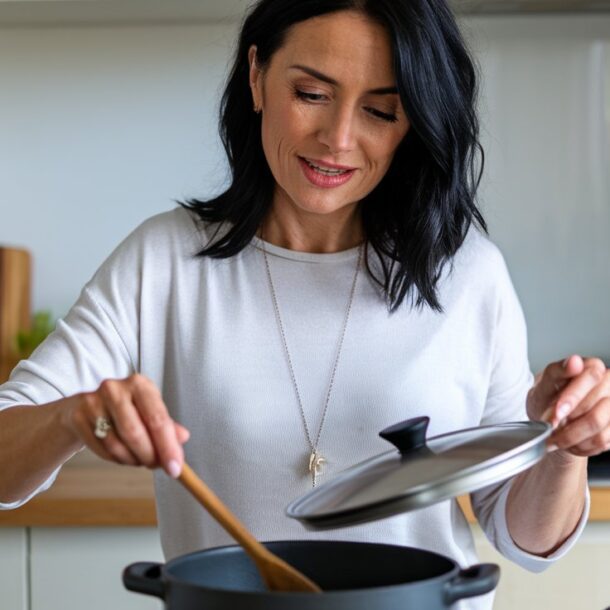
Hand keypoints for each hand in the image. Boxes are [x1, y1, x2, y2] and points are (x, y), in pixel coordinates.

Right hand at [60, 374, 189, 476]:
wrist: (83, 407)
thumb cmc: (126, 410)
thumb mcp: (149, 412)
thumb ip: (167, 425)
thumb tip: (183, 437)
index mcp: (139, 384)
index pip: (157, 418)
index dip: (168, 446)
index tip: (175, 469)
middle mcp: (115, 388)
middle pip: (135, 433)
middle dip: (149, 456)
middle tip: (155, 466)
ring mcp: (93, 402)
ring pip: (117, 445)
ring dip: (132, 459)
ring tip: (138, 459)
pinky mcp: (78, 417)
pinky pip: (101, 449)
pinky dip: (116, 459)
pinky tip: (121, 455)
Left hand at [527, 355, 609, 456]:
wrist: (551, 416)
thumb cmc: (547, 396)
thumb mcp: (544, 383)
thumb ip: (556, 372)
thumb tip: (574, 362)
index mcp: (593, 367)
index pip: (591, 378)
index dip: (572, 398)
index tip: (556, 413)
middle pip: (594, 409)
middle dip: (567, 424)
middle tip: (549, 430)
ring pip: (598, 427)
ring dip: (571, 438)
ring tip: (554, 439)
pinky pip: (602, 442)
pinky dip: (580, 446)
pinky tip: (567, 442)